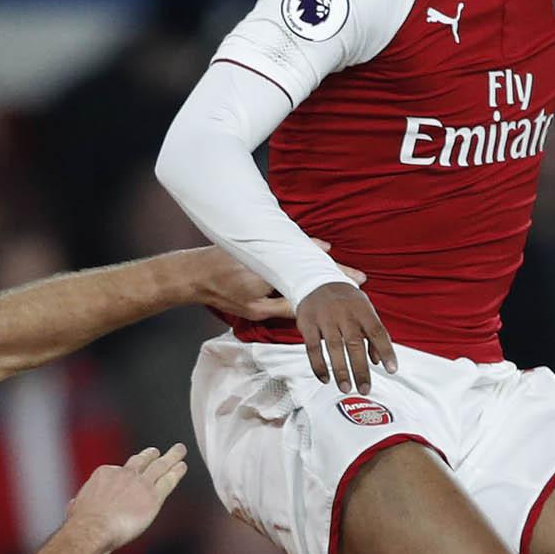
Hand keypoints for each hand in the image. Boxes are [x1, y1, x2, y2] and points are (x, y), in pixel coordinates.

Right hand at [71, 444, 189, 549]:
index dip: (126, 473)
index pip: (119, 470)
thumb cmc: (83, 521)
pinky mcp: (154, 496)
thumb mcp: (76, 507)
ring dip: (171, 457)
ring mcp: (141, 483)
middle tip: (157, 450)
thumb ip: (79, 504)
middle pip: (141, 460)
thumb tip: (74, 505)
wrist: (94, 527)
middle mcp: (124, 474)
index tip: (130, 474)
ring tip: (179, 450)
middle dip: (150, 454)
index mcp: (105, 474)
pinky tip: (182, 467)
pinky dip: (176, 472)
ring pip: (159, 466)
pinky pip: (168, 481)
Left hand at [186, 243, 365, 323]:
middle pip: (315, 259)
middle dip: (337, 268)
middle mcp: (277, 253)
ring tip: (343, 269)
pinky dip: (309, 248)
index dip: (337, 278)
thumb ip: (282, 308)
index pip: (315, 272)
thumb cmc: (222, 293)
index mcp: (277, 270)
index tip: (356, 282)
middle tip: (359, 278)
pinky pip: (294, 244)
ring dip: (325, 259)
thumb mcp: (254, 309)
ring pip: (306, 250)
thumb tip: (309, 311)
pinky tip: (322, 248)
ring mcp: (272, 245)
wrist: (195, 272)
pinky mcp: (265, 242)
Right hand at [296, 280, 395, 392]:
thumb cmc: (346, 301)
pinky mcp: (308, 324)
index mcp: (363, 310)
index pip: (377, 332)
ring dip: (340, 371)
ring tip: (346, 388)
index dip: (386, 351)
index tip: (392, 370)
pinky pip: (312, 348)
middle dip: (361, 369)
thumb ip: (373, 334)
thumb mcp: (365, 310)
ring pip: (334, 347)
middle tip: (365, 389)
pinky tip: (325, 379)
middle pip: (355, 344)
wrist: (317, 281)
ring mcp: (325, 318)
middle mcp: (345, 314)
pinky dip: (318, 365)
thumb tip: (378, 362)